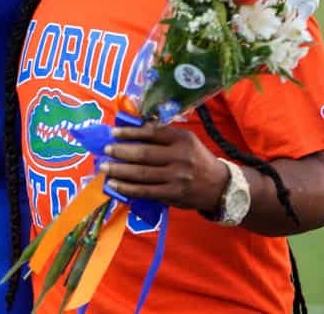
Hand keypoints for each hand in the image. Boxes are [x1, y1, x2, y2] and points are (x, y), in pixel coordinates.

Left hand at [101, 121, 228, 213]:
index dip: (131, 133)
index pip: (152, 133)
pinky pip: (145, 191)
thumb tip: (134, 128)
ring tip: (104, 167)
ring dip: (119, 171)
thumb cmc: (196, 159)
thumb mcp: (186, 140)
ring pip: (142, 174)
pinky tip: (114, 184)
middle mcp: (180, 157)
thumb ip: (163, 134)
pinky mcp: (173, 194)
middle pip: (144, 154)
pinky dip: (127, 188)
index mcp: (183, 139)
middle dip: (121, 152)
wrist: (219, 186)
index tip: (114, 133)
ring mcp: (176, 178)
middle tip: (106, 150)